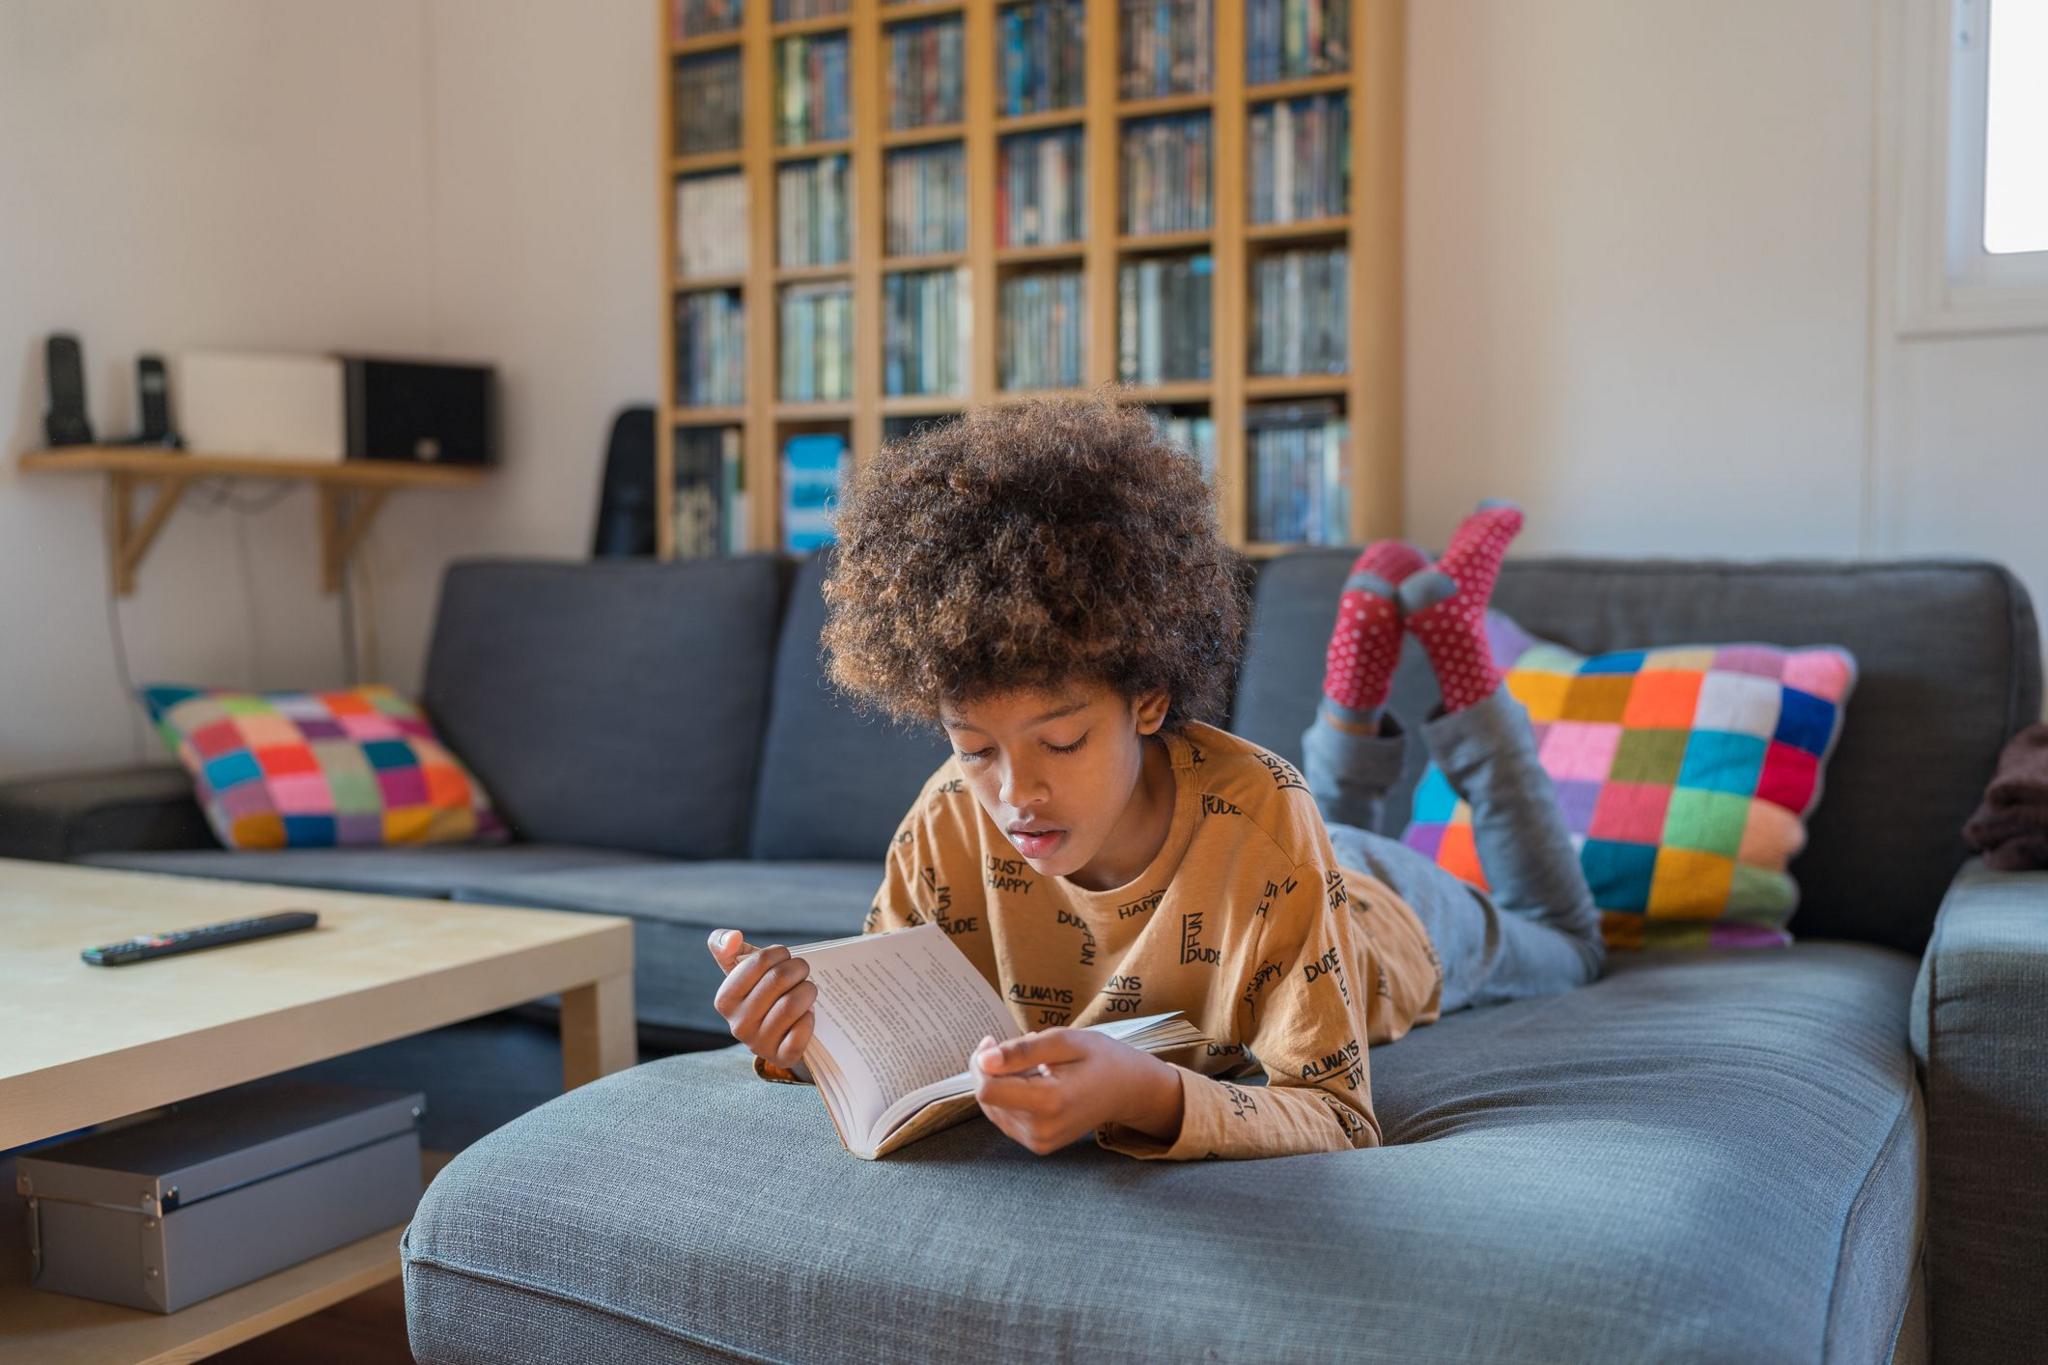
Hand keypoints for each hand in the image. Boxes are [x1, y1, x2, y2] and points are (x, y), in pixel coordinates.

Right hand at [707, 928, 816, 1068]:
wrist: (780, 1034)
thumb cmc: (763, 993)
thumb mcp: (742, 970)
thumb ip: (726, 947)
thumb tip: (732, 937)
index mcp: (725, 1000)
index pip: (760, 960)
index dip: (780, 953)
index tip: (785, 957)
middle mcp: (738, 1025)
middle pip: (779, 979)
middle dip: (798, 968)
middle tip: (803, 970)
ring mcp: (759, 1044)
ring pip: (792, 1004)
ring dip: (808, 990)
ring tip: (808, 989)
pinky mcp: (782, 1057)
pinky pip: (801, 1031)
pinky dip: (810, 1018)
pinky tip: (808, 1014)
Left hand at [970, 1028, 1183, 1155]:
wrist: (1128, 1089)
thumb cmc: (1100, 1058)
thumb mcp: (1064, 1041)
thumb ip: (1021, 1051)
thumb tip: (984, 1060)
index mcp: (1049, 1102)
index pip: (987, 1090)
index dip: (982, 1062)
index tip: (993, 1040)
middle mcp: (1041, 1130)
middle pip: (987, 1099)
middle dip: (993, 1070)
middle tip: (1020, 1049)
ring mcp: (1040, 1142)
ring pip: (993, 1109)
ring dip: (1003, 1083)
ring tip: (1034, 1066)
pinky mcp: (1039, 1145)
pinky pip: (1006, 1119)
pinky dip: (1012, 1097)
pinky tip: (1035, 1083)